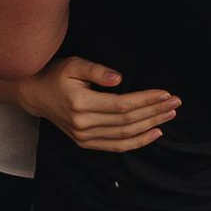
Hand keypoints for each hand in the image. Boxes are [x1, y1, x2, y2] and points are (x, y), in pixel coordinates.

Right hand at [19, 56, 180, 151]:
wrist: (35, 94)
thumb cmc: (55, 75)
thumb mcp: (74, 64)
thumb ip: (97, 71)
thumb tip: (120, 78)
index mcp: (81, 104)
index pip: (122, 105)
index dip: (146, 100)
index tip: (165, 93)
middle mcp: (83, 124)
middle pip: (128, 121)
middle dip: (154, 112)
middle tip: (175, 103)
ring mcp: (84, 137)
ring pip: (125, 135)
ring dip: (150, 126)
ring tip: (169, 115)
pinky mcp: (86, 143)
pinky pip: (116, 146)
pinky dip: (137, 141)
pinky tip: (154, 133)